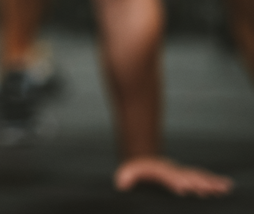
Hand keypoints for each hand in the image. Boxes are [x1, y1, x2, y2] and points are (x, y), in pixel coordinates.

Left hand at [115, 156, 232, 196]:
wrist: (143, 158)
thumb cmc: (136, 170)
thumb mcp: (128, 171)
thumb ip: (127, 176)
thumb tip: (120, 183)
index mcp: (159, 171)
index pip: (168, 176)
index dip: (174, 180)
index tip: (183, 186)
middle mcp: (173, 171)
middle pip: (187, 175)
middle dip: (197, 182)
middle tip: (209, 188)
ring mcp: (181, 173)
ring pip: (197, 176)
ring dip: (210, 182)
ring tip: (223, 187)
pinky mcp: (186, 177)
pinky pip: (202, 178)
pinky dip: (213, 182)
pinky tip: (225, 187)